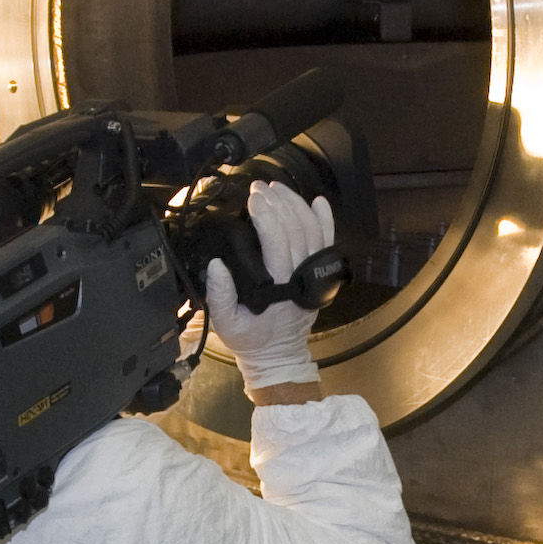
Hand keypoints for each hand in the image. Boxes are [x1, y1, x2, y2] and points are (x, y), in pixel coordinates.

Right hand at [204, 181, 333, 402]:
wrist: (278, 355)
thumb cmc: (251, 339)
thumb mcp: (226, 323)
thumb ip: (220, 295)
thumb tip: (216, 265)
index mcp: (280, 289)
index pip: (278, 243)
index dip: (267, 217)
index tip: (252, 199)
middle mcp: (302, 278)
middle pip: (296, 230)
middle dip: (278, 204)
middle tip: (259, 188)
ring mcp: (314, 274)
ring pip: (312, 231)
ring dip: (296, 205)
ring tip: (277, 188)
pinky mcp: (319, 273)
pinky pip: (326, 242)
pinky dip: (325, 220)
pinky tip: (317, 201)